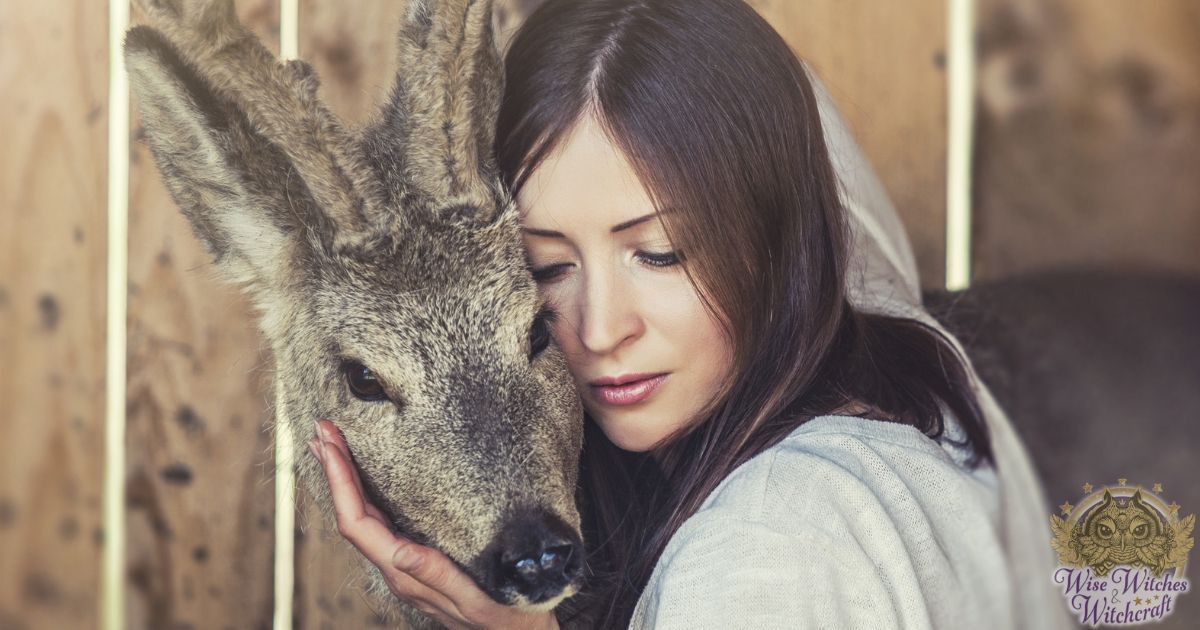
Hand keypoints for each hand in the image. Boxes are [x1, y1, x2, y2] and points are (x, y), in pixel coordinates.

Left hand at [309, 419, 559, 629]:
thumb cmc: (505, 618)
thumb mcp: (476, 599)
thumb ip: (437, 576)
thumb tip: (398, 552)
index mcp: (405, 575)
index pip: (357, 524)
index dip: (340, 482)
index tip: (330, 445)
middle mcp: (397, 568)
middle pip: (352, 515)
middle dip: (335, 471)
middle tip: (323, 430)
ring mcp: (404, 564)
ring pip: (362, 518)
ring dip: (346, 480)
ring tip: (334, 446)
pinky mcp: (415, 558)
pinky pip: (380, 522)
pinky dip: (366, 493)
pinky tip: (367, 479)